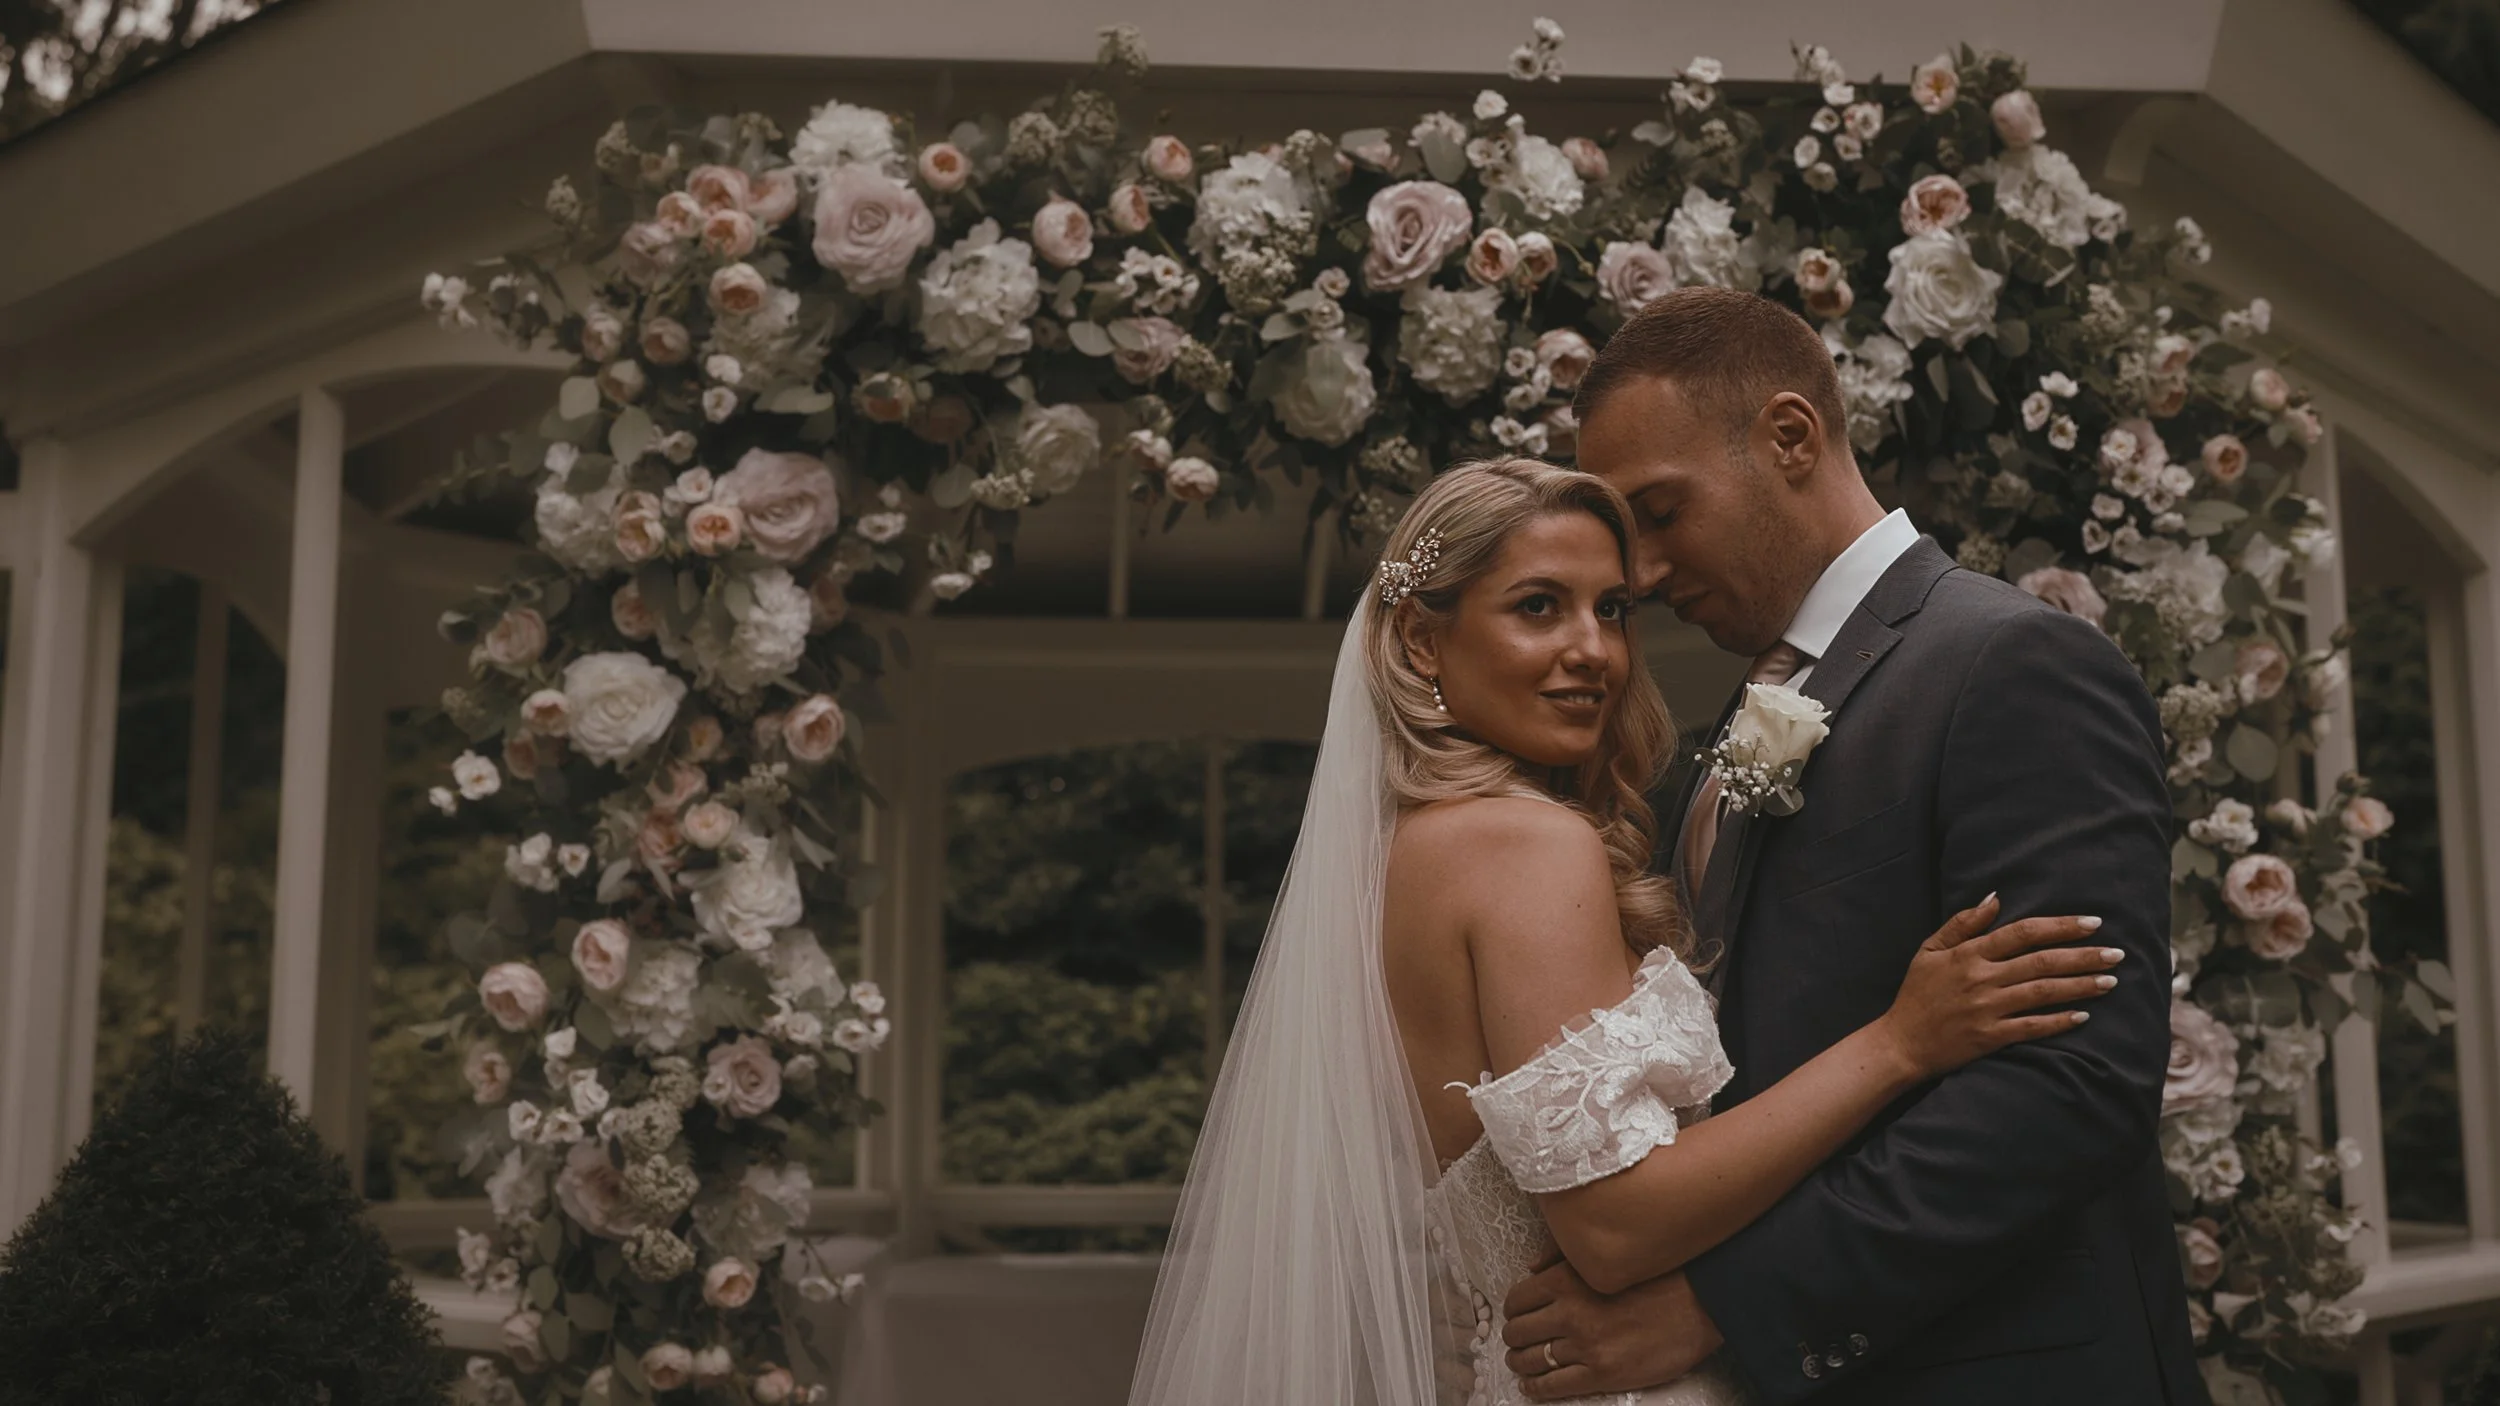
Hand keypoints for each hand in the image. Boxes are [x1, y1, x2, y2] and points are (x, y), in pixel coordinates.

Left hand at [1500, 1256, 1723, 1399]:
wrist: (1698, 1304)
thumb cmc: (1656, 1275)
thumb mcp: (1604, 1256)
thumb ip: (1561, 1256)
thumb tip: (1530, 1268)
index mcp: (1565, 1279)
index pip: (1517, 1300)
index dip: (1513, 1311)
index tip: (1517, 1316)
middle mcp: (1568, 1312)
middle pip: (1518, 1332)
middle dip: (1514, 1338)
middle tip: (1518, 1341)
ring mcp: (1584, 1346)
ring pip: (1531, 1360)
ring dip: (1520, 1363)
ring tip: (1521, 1363)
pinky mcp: (1601, 1374)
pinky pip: (1553, 1386)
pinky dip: (1535, 1389)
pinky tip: (1531, 1387)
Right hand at [1877, 892, 2122, 1079]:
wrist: (1901, 1043)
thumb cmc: (1917, 994)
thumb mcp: (1929, 950)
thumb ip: (1962, 923)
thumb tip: (1995, 898)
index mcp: (1968, 954)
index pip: (2022, 933)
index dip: (2060, 926)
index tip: (2092, 923)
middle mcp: (1981, 979)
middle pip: (2041, 962)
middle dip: (2083, 956)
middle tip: (2117, 953)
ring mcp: (1987, 1009)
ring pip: (2043, 993)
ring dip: (2080, 986)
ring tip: (2110, 980)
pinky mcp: (1991, 1037)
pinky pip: (2032, 1027)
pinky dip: (2059, 1021)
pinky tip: (2084, 1015)